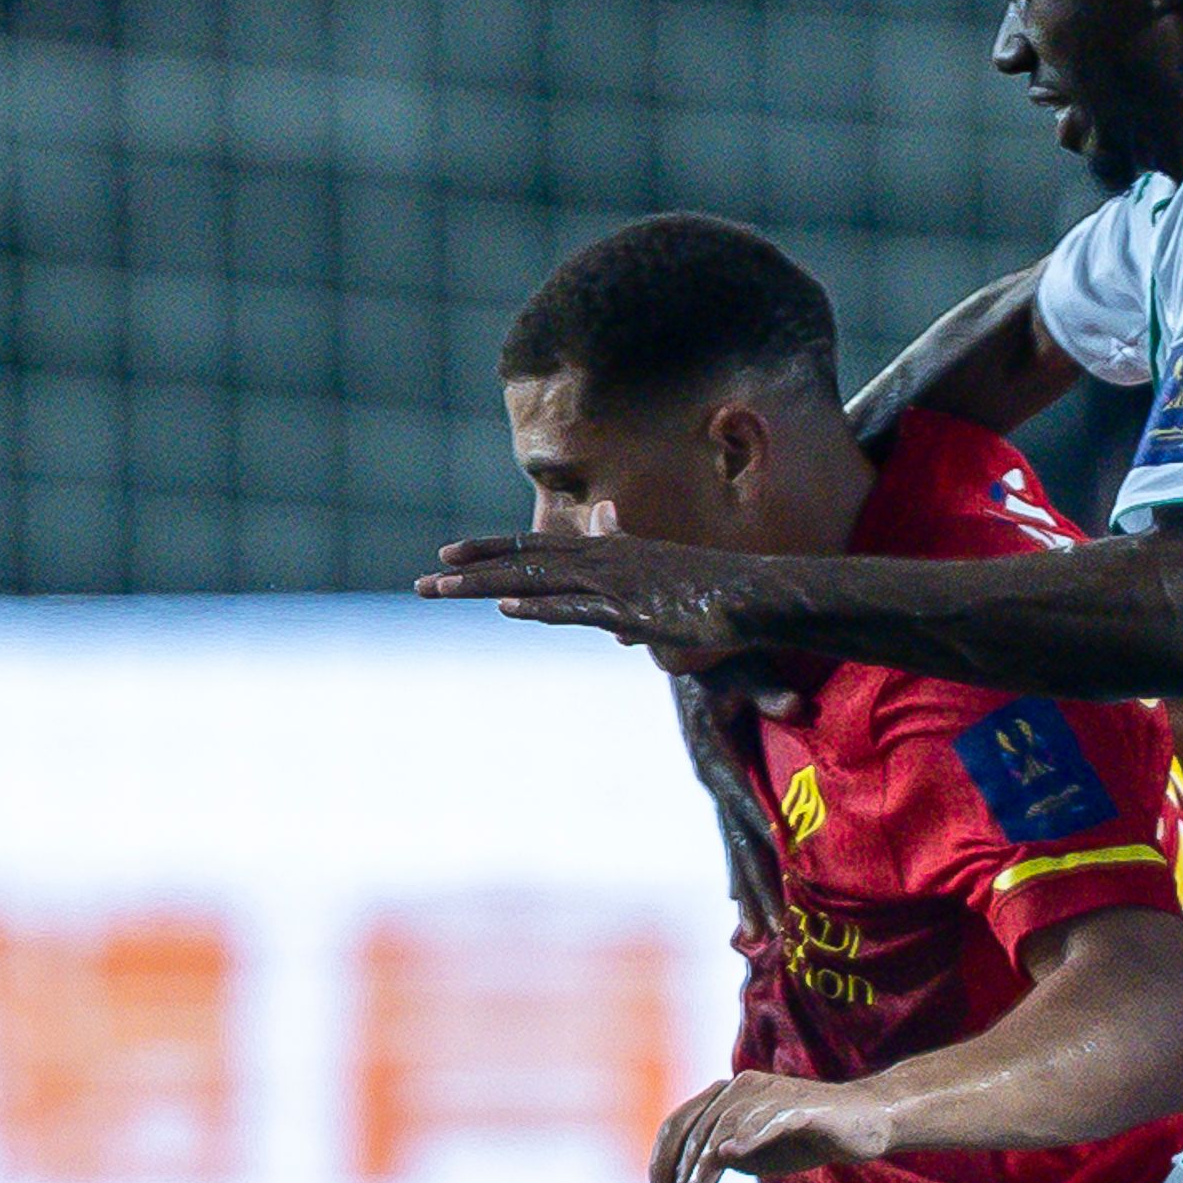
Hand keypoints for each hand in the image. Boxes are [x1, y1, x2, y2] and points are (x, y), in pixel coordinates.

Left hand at [416, 530, 756, 655]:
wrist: (756, 596)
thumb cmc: (715, 604)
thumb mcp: (666, 606)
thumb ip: (637, 615)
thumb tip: (618, 633)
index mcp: (610, 554)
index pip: (540, 549)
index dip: (494, 552)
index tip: (453, 555)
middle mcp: (605, 560)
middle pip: (526, 561)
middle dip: (473, 569)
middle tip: (426, 580)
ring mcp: (616, 581)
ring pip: (538, 581)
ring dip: (486, 586)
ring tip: (441, 587)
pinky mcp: (632, 608)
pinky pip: (578, 608)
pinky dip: (542, 608)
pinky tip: (507, 610)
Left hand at [646, 1072, 894, 1182]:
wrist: (865, 1122)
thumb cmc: (806, 1137)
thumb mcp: (756, 1155)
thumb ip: (722, 1162)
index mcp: (726, 1096)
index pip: (680, 1123)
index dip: (663, 1161)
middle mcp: (743, 1089)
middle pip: (698, 1131)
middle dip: (681, 1175)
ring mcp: (772, 1095)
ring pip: (725, 1129)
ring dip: (705, 1167)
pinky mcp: (802, 1108)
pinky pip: (769, 1121)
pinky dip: (748, 1136)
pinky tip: (730, 1156)